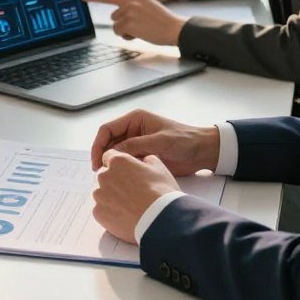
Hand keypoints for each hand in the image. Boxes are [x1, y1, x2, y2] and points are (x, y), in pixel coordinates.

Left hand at [79, 0, 184, 45]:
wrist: (175, 28)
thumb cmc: (163, 21)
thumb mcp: (148, 7)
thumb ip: (133, 6)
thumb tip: (118, 16)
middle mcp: (131, 1)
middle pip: (114, 16)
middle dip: (123, 24)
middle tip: (140, 26)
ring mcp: (129, 11)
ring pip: (116, 25)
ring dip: (125, 31)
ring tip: (142, 30)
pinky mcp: (129, 22)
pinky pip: (119, 32)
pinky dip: (126, 36)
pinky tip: (139, 34)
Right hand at [89, 107, 219, 173]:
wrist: (203, 151)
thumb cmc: (184, 140)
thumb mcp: (160, 141)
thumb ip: (136, 145)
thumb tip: (113, 154)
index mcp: (135, 119)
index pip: (107, 129)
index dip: (98, 144)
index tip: (97, 160)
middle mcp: (132, 130)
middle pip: (108, 142)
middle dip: (102, 156)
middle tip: (100, 173)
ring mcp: (137, 144)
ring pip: (116, 154)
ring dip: (111, 164)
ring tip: (109, 177)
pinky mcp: (142, 156)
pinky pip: (126, 163)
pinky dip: (121, 170)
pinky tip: (120, 179)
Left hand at [93, 150, 180, 242]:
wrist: (160, 220)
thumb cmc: (161, 192)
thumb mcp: (159, 168)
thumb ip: (146, 160)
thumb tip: (143, 161)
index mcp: (118, 161)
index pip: (108, 157)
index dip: (118, 164)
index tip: (126, 173)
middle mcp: (104, 176)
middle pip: (104, 175)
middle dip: (113, 181)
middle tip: (129, 192)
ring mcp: (100, 195)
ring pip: (101, 193)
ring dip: (110, 197)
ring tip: (128, 206)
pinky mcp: (98, 212)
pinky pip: (101, 210)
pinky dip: (110, 213)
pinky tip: (124, 216)